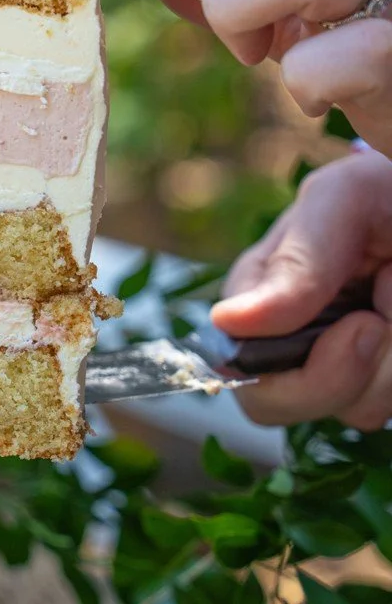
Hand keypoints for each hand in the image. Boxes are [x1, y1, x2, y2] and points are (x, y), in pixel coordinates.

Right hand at [211, 152, 391, 428]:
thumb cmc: (384, 194)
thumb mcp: (344, 202)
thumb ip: (295, 260)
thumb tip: (229, 323)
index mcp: (258, 293)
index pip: (234, 365)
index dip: (289, 367)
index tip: (362, 325)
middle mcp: (289, 337)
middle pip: (278, 403)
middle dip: (339, 376)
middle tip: (379, 323)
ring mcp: (341, 365)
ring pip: (354, 409)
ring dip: (391, 365)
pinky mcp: (380, 380)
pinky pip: (389, 405)